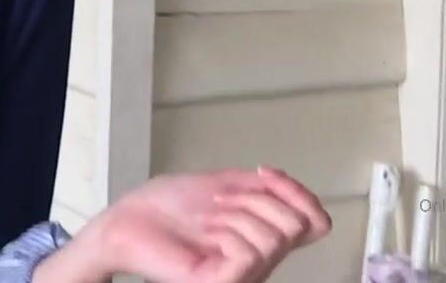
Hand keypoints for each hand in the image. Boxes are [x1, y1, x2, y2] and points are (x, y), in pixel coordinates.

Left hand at [33, 167, 330, 282]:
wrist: (129, 220)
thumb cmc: (168, 205)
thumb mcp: (225, 184)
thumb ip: (263, 185)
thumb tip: (286, 183)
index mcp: (264, 236)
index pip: (316, 223)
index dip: (301, 194)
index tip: (264, 173)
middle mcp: (261, 260)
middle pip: (294, 225)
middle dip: (256, 199)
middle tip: (218, 202)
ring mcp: (243, 275)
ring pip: (271, 237)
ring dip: (234, 213)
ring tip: (206, 218)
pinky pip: (248, 253)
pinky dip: (225, 232)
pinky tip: (204, 233)